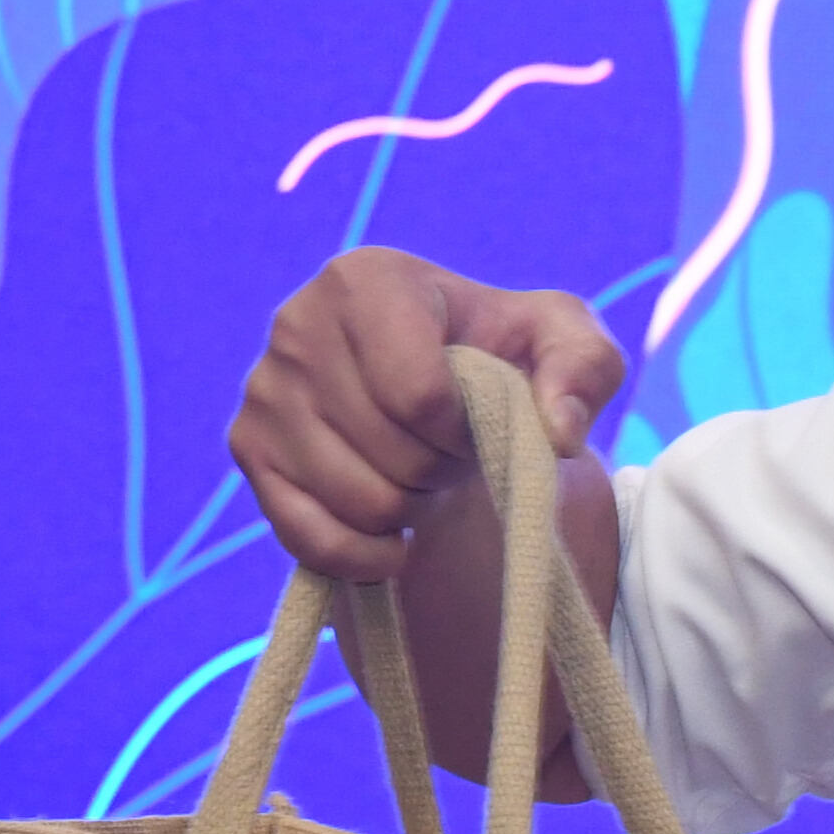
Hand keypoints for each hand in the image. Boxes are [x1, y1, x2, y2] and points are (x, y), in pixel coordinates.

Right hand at [229, 245, 621, 580]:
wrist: (447, 389)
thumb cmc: (506, 356)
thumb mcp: (569, 344)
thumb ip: (585, 371)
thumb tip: (557, 433)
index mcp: (364, 280)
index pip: (420, 396)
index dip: (467, 431)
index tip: (479, 419)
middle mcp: (296, 324)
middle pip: (391, 453)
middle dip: (442, 469)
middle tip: (450, 451)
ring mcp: (263, 390)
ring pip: (357, 500)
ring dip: (410, 506)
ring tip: (419, 471)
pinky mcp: (247, 449)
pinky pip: (308, 537)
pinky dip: (364, 554)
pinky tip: (396, 536)